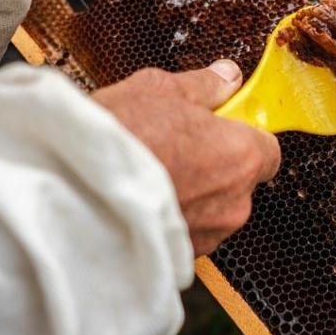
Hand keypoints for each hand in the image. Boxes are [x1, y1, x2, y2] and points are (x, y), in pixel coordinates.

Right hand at [92, 61, 280, 255]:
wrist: (67, 192)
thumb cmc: (117, 139)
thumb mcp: (161, 89)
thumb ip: (205, 86)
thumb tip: (226, 76)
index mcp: (241, 156)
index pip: (269, 149)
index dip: (245, 135)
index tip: (223, 125)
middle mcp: (233, 202)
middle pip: (240, 180)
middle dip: (216, 164)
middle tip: (176, 144)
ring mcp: (208, 235)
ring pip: (214, 209)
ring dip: (194, 193)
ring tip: (151, 173)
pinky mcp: (180, 258)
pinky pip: (188, 232)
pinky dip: (172, 218)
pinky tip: (142, 199)